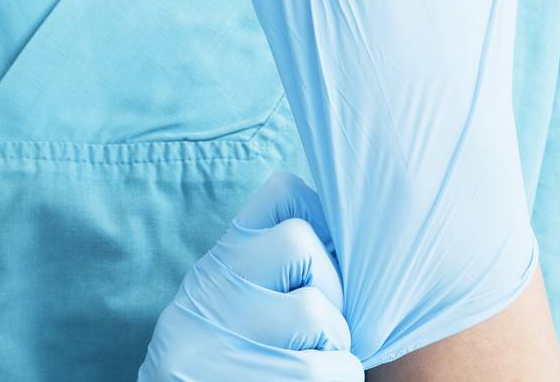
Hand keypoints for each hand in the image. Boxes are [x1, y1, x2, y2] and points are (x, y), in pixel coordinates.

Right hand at [139, 173, 362, 381]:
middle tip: (322, 329)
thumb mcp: (236, 307)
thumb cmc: (232, 365)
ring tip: (314, 365)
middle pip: (302, 244)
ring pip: (316, 311)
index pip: (280, 196)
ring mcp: (218, 339)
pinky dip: (340, 378)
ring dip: (336, 345)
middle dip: (332, 289)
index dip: (318, 216)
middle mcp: (208, 292)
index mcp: (216, 266)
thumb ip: (275, 272)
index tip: (326, 255)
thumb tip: (351, 240)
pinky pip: (327, 370)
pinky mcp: (246, 381)